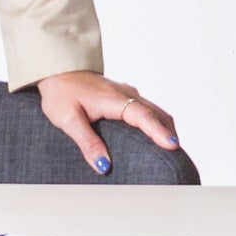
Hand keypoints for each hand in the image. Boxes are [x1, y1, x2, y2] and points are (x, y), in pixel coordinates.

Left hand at [34, 70, 179, 172]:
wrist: (57, 70)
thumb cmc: (61, 92)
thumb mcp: (69, 119)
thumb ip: (88, 142)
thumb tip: (104, 166)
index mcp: (114, 99)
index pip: (143, 116)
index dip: (158, 132)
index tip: (172, 146)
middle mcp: (126, 94)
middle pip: (157, 114)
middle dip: (169, 134)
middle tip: (178, 157)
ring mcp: (127, 94)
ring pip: (155, 111)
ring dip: (165, 128)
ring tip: (171, 152)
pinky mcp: (124, 97)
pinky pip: (147, 110)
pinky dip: (157, 123)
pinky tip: (156, 137)